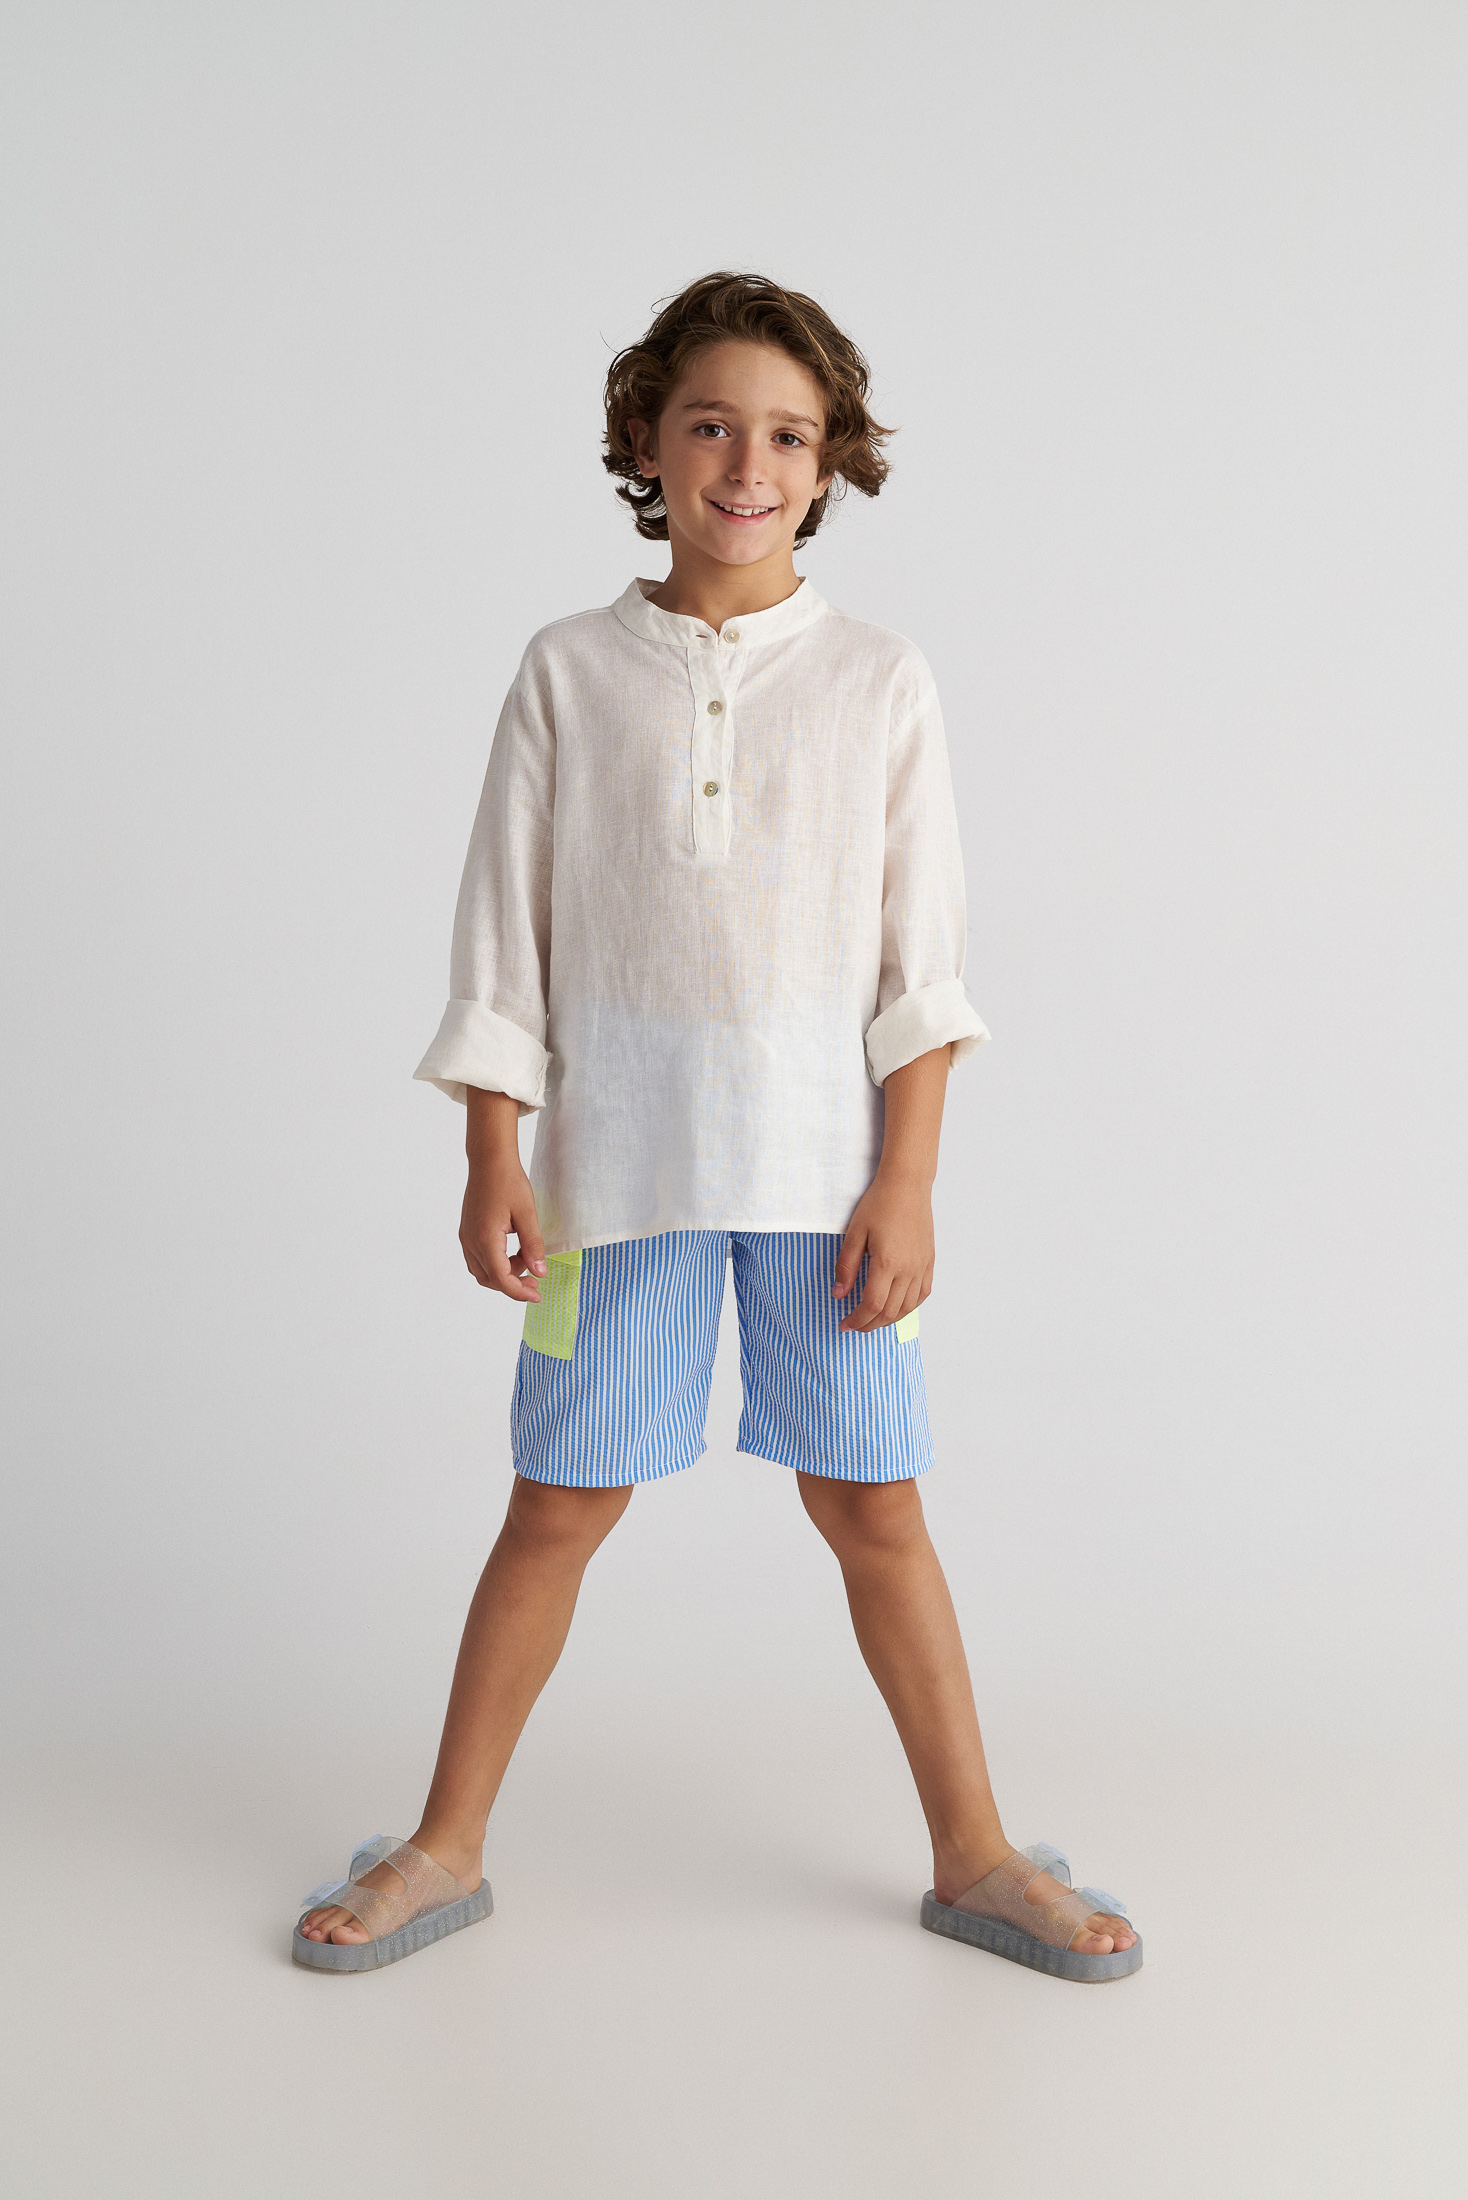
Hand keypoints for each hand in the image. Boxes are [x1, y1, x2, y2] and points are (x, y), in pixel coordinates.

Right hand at [460, 1086, 546, 1299]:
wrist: (489, 1160)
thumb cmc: (508, 1182)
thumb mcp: (527, 1214)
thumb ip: (533, 1245)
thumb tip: (540, 1272)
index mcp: (485, 1238)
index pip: (501, 1278)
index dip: (519, 1292)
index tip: (537, 1294)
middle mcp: (470, 1241)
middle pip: (489, 1279)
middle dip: (512, 1286)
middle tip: (535, 1282)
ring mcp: (466, 1236)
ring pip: (481, 1271)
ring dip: (503, 1275)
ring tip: (526, 1264)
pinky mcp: (467, 1231)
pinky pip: (477, 1259)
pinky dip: (494, 1264)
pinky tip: (512, 1254)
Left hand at [833, 1170, 934, 1332]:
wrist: (907, 1186)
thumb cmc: (879, 1204)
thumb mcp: (855, 1233)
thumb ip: (846, 1266)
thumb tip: (839, 1294)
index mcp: (887, 1262)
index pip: (872, 1305)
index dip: (857, 1320)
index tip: (844, 1325)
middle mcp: (908, 1268)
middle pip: (890, 1311)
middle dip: (870, 1324)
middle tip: (854, 1325)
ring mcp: (922, 1266)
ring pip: (907, 1307)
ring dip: (888, 1319)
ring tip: (872, 1320)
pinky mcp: (929, 1261)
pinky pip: (922, 1294)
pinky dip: (908, 1307)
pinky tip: (896, 1307)